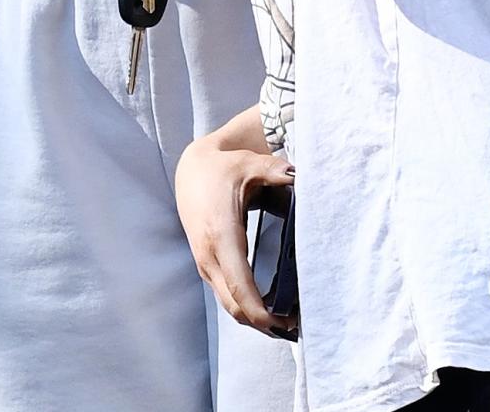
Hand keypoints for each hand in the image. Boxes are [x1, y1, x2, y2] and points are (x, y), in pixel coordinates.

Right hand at [175, 130, 296, 336]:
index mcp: (220, 236)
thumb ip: (273, 170)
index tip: (286, 323)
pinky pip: (228, 295)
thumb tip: (295, 174)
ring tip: (289, 320)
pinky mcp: (208, 265)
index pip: (241, 287)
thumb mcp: (247, 164)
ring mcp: (206, 264)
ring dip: (256, 318)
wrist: (191, 170)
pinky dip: (248, 306)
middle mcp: (210, 256)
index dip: (262, 312)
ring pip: (231, 305)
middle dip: (265, 323)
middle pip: (236, 306)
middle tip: (298, 326)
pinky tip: (270, 306)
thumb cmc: (220, 168)